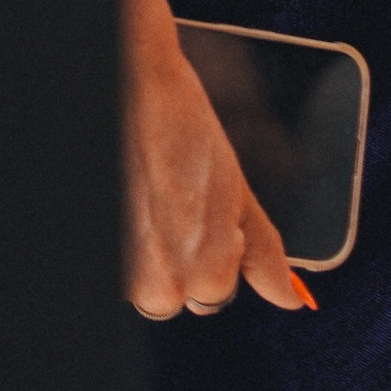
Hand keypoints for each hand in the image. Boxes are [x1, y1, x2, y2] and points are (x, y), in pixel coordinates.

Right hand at [119, 0, 307, 317]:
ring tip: (149, 196)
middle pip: (178, 298)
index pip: (216, 295)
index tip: (204, 211)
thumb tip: (291, 298)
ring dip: (147, 251)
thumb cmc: (186, 134)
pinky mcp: (99, 258)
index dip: (215, 249)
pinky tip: (130, 198)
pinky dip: (123, 239)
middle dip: (180, 258)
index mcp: (206, 276)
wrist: (136, 92)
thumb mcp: (237, 192)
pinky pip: (119, 266)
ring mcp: (123, 276)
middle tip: (176, 202)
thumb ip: (264, 252)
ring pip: (146, 283)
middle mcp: (162, 289)